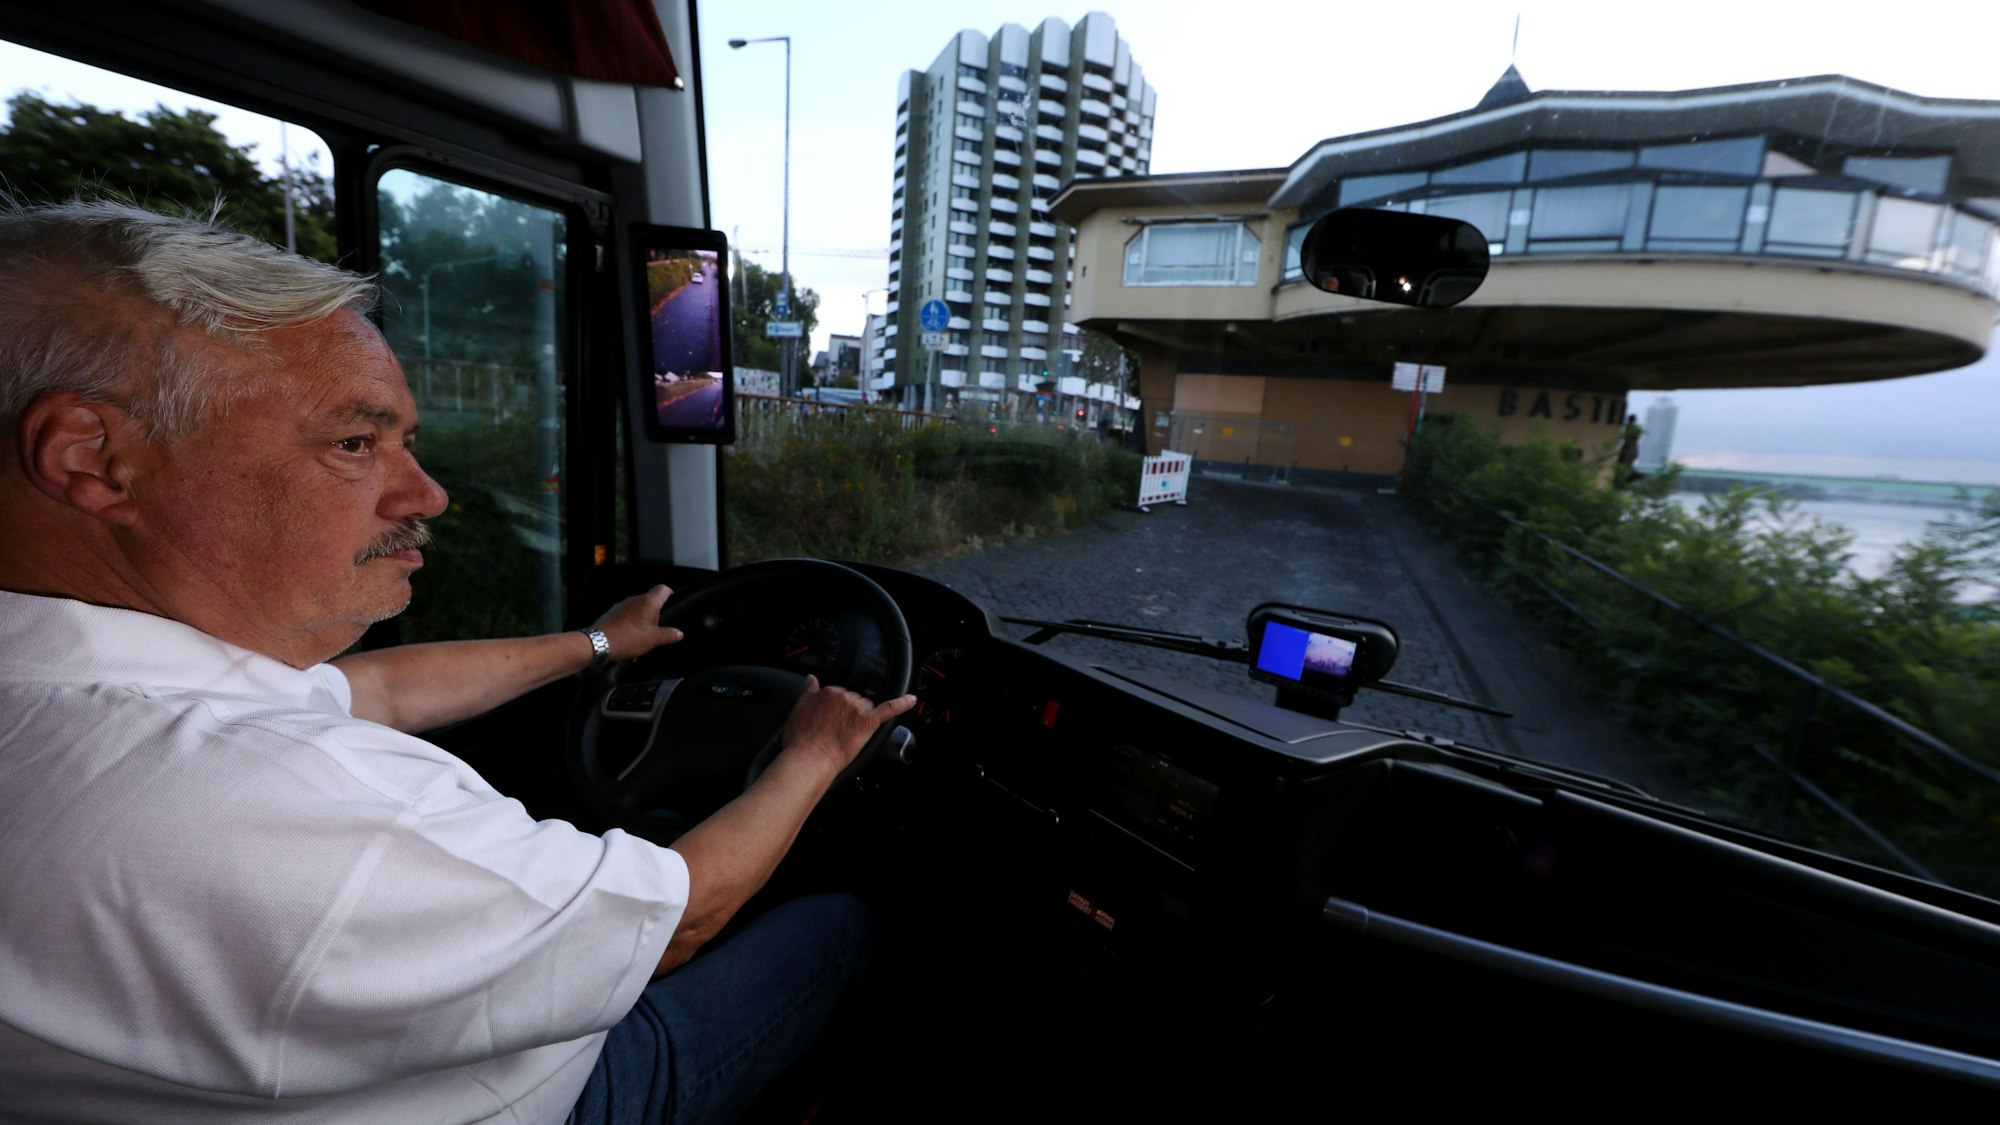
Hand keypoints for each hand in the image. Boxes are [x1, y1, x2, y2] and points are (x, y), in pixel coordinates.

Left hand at [592, 585, 684, 660]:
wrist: (598, 643)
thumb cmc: (628, 638)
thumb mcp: (654, 639)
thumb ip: (669, 635)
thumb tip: (679, 633)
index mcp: (647, 602)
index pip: (663, 589)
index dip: (671, 594)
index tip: (673, 604)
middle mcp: (634, 600)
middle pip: (650, 602)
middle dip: (655, 615)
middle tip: (658, 630)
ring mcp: (621, 606)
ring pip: (637, 611)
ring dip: (642, 622)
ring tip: (642, 640)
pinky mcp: (611, 614)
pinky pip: (626, 618)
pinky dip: (630, 627)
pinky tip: (630, 642)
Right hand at [781, 675, 916, 773]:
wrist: (809, 757)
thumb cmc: (802, 738)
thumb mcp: (798, 708)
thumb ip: (808, 691)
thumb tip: (811, 678)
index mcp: (829, 691)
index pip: (840, 695)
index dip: (837, 710)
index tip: (832, 720)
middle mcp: (844, 696)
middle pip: (855, 700)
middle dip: (850, 713)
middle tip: (837, 730)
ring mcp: (858, 708)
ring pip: (868, 707)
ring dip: (862, 717)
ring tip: (848, 734)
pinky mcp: (869, 721)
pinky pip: (889, 709)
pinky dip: (902, 704)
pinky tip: (911, 700)